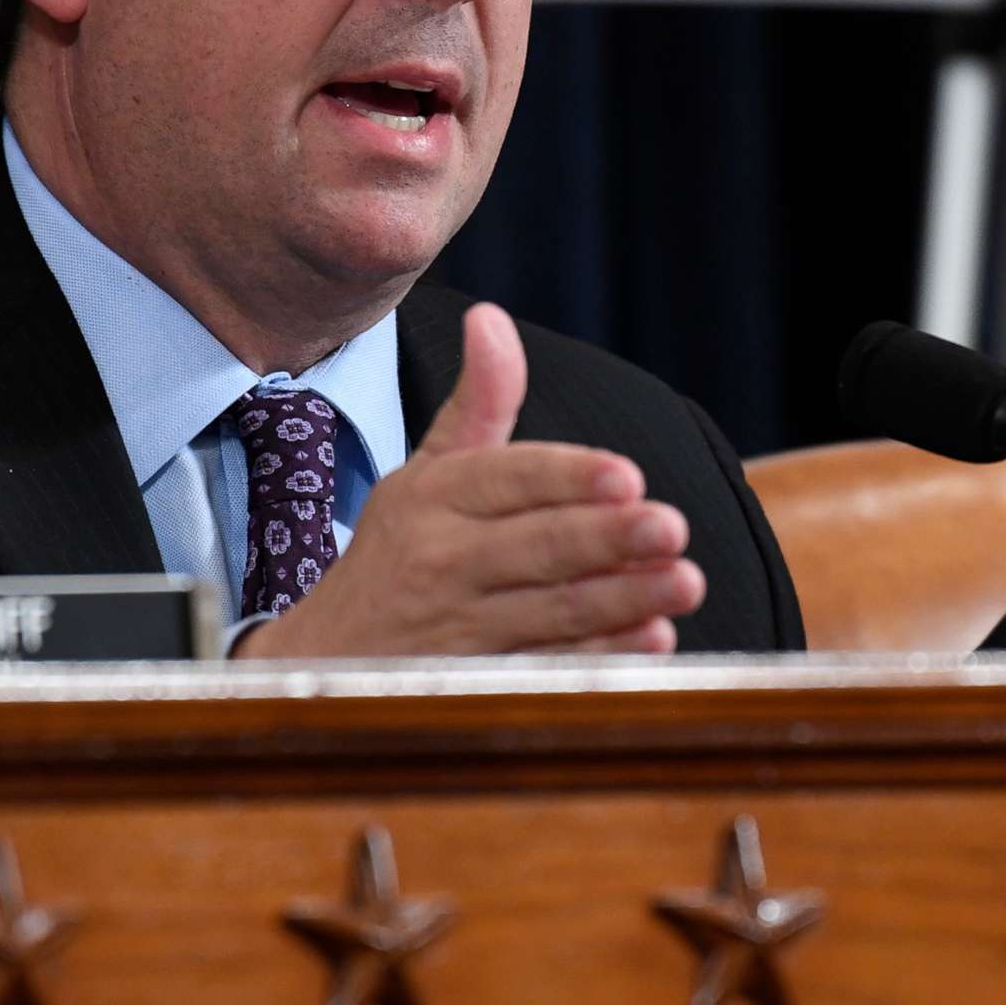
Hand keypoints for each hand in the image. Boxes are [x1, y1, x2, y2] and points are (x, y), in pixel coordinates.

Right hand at [232, 303, 705, 658]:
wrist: (320, 662)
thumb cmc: (399, 551)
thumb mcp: (427, 472)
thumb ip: (479, 402)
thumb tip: (491, 316)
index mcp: (433, 498)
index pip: (507, 479)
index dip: (568, 477)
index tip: (626, 474)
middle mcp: (443, 562)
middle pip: (536, 548)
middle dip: (607, 538)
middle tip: (671, 526)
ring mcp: (459, 632)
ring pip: (551, 613)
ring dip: (622, 601)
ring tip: (685, 582)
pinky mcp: (475, 688)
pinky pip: (546, 673)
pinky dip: (600, 661)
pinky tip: (653, 641)